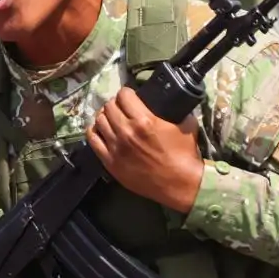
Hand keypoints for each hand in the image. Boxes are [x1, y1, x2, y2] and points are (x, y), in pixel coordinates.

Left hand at [85, 88, 203, 212]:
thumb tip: (170, 102)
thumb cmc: (184, 154)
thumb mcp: (186, 125)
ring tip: (111, 118)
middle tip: (121, 107)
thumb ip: (176, 111)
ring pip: (99, 120)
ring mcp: (115, 147)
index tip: (130, 96)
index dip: (126, 93)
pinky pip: (92, 140)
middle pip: (109, 106)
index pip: (124, 95)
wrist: (180, 184)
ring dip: (104, 116)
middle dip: (115, 103)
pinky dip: (94, 131)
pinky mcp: (110, 161)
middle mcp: (126, 131)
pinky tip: (100, 130)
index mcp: (144, 120)